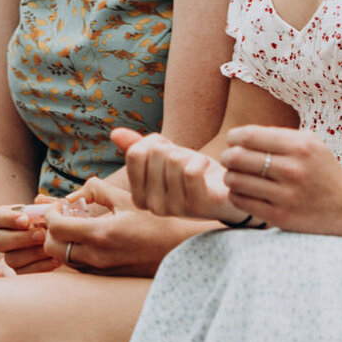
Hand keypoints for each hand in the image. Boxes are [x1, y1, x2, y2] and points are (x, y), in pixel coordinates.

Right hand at [0, 195, 60, 273]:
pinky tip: (55, 260)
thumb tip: (40, 200)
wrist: (63, 241)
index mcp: (6, 218)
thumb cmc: (55, 222)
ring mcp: (11, 256)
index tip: (26, 220)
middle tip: (41, 234)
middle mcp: (4, 238)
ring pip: (11, 259)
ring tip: (50, 248)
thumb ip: (46, 205)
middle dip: (21, 238)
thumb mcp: (52, 211)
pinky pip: (25, 273)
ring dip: (32, 253)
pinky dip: (41, 266)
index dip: (8, 219)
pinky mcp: (21, 272)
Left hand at [42, 174, 208, 274]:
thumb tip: (75, 194)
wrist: (181, 250)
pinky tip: (89, 239)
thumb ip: (97, 190)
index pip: (56, 228)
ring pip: (65, 259)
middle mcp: (97, 257)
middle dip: (51, 230)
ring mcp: (102, 270)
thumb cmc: (158, 222)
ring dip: (62, 242)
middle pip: (53, 248)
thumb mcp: (128, 199)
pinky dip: (75, 253)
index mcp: (100, 234)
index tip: (58, 205)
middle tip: (63, 216)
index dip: (50, 214)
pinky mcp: (108, 277)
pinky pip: (80, 266)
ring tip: (76, 226)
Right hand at [118, 128, 244, 223]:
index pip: (135, 154)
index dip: (155, 143)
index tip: (168, 153)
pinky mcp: (198, 206)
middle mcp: (153, 207)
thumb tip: (114, 133)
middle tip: (186, 162)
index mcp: (139, 197)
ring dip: (190, 156)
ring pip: (173, 160)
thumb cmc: (193, 175)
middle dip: (173, 149)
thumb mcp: (163, 159)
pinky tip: (206, 167)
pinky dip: (201, 161)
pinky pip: (190, 171)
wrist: (228, 193)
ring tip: (197, 167)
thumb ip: (138, 148)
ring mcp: (175, 209)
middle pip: (155, 154)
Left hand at [219, 126, 341, 236]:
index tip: (233, 140)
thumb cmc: (321, 169)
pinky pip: (241, 201)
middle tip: (229, 158)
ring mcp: (286, 196)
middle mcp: (293, 170)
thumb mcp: (309, 143)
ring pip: (235, 180)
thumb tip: (238, 137)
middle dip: (227, 156)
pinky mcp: (280, 217)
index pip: (249, 136)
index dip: (234, 137)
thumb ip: (277, 136)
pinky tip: (243, 191)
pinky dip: (235, 194)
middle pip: (238, 157)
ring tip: (235, 175)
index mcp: (300, 146)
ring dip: (230, 176)